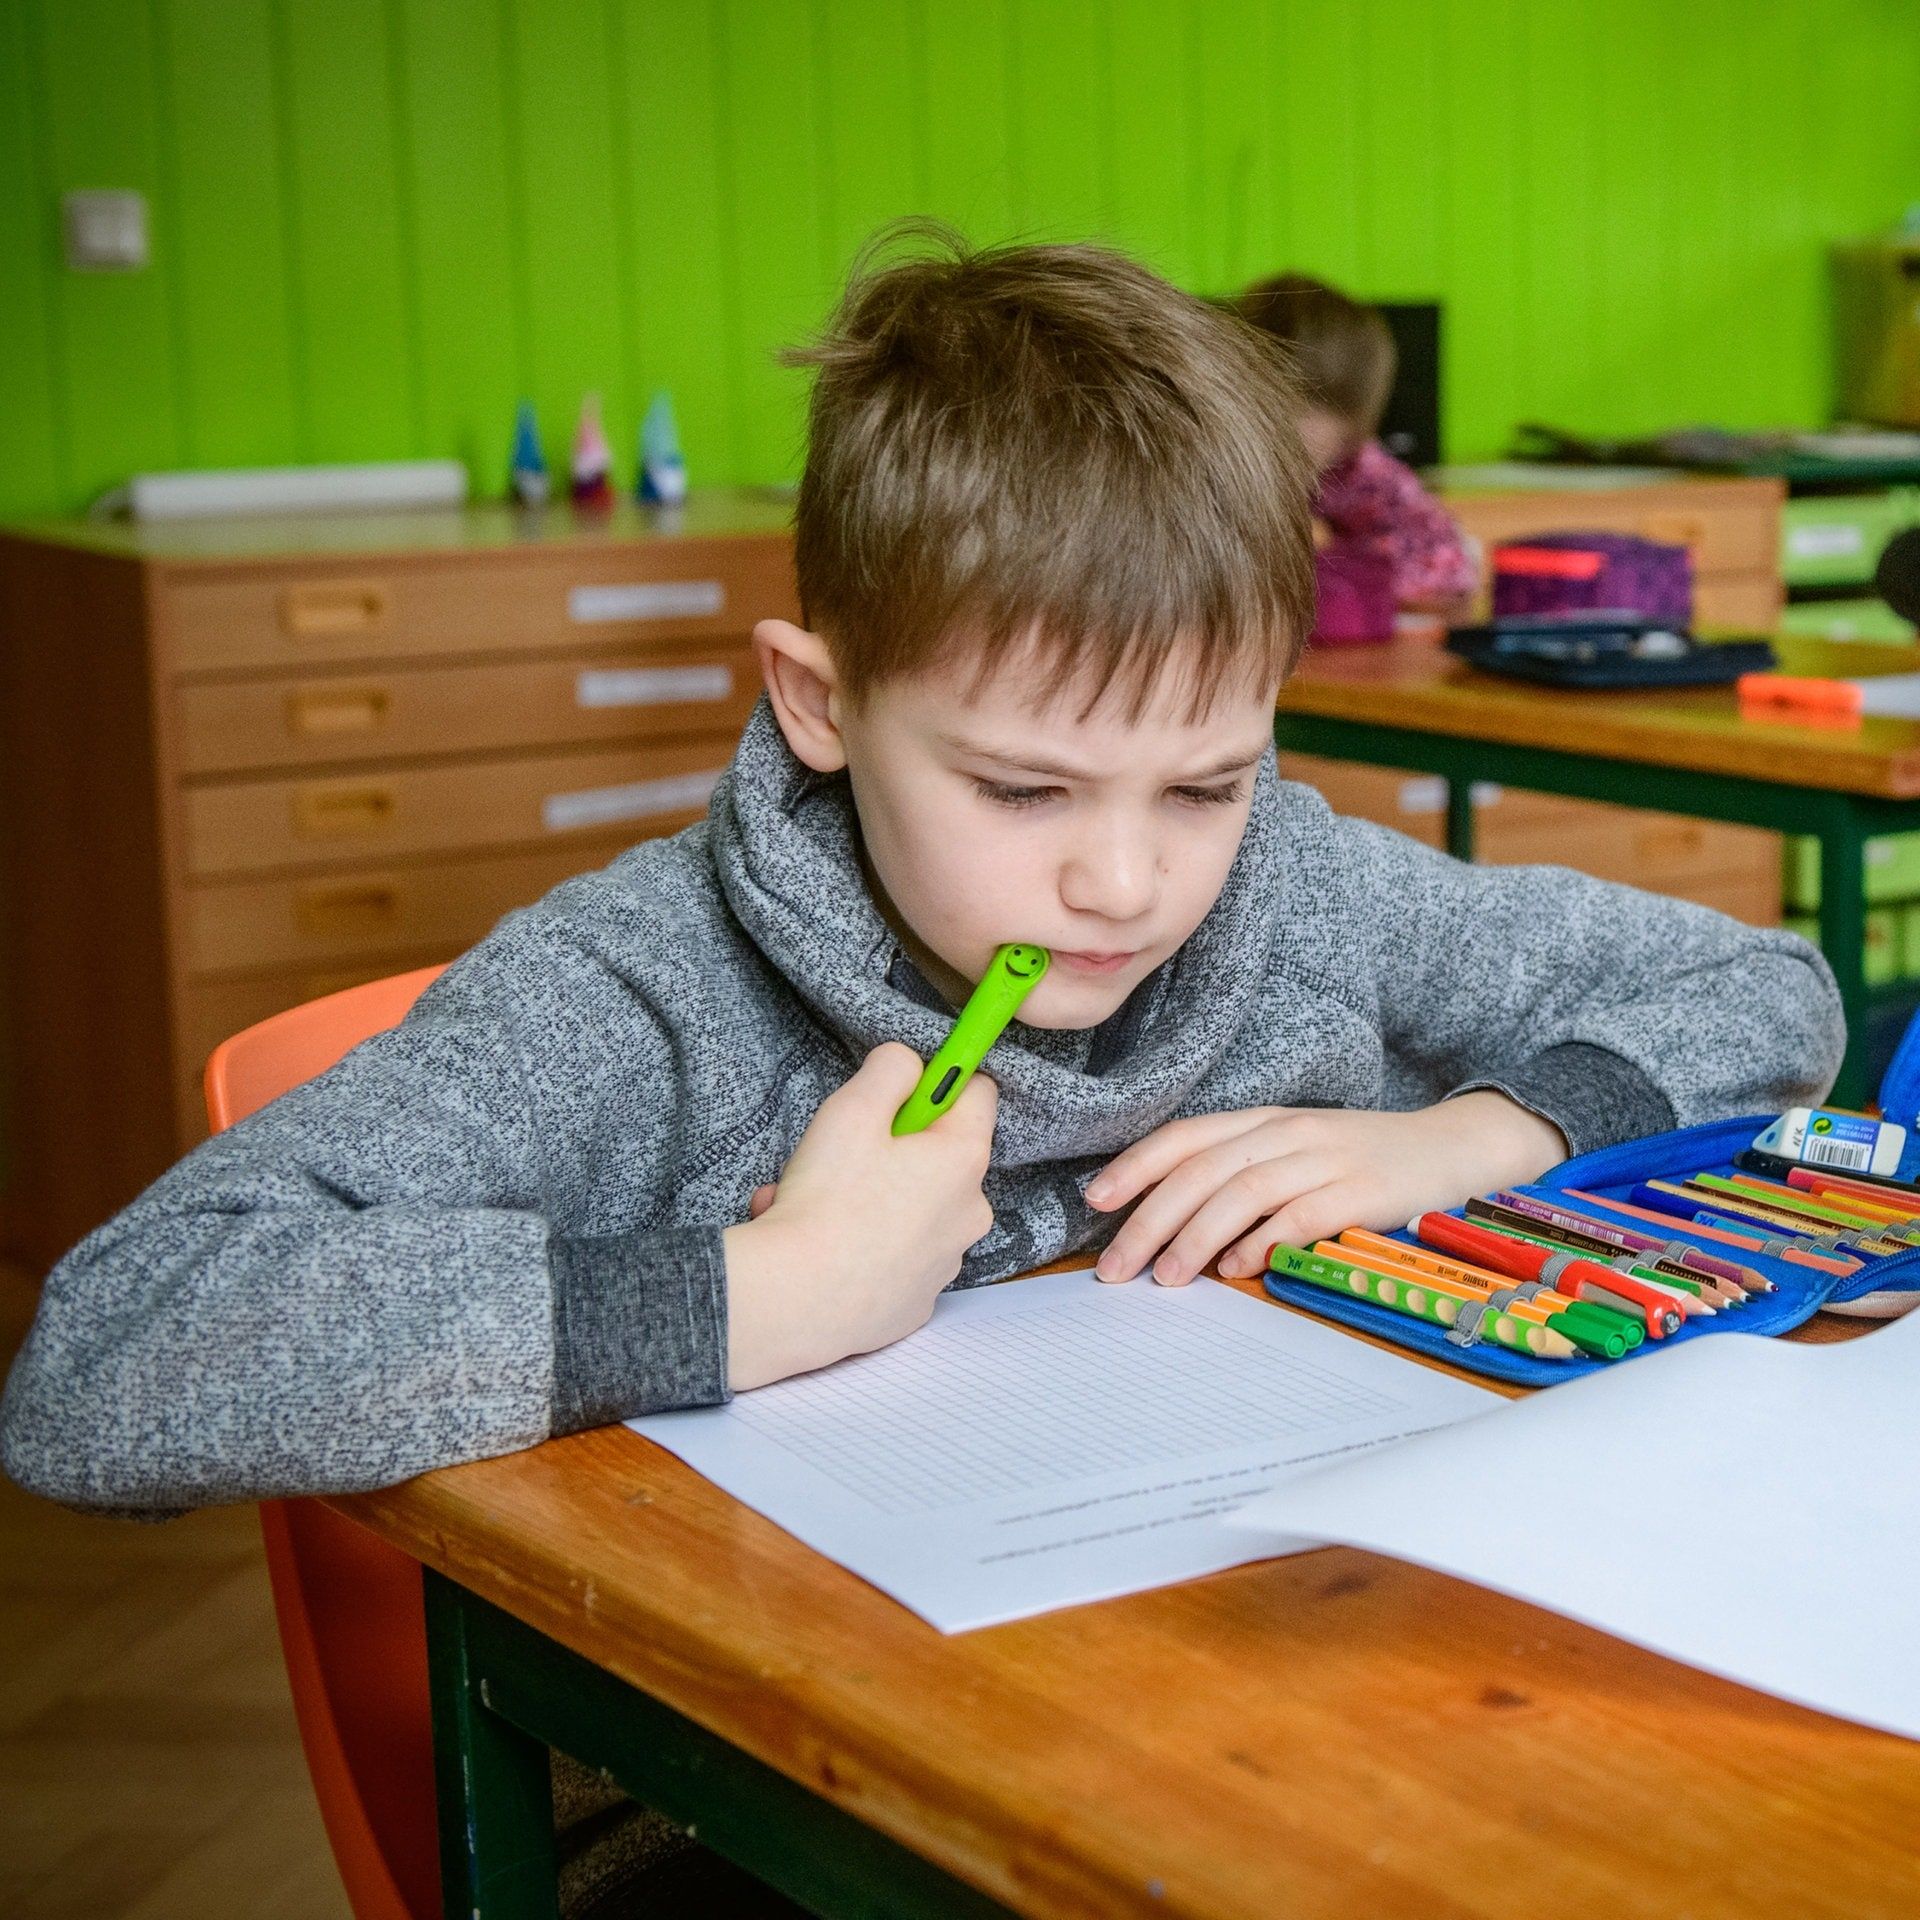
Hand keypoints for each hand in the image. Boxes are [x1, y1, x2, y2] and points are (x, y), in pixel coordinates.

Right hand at [722, 1044, 997, 1390]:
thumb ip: (890, 1069)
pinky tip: (820, 1247)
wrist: (797, 1301)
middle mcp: (969, 1212)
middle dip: (893, 1148)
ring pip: (911, 1208)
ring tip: (812, 1204)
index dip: (936, 1081)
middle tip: (840, 1155)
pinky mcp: (916, 1302)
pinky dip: (863, 1246)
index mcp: (963, 1159)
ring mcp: (945, 1262)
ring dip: (869, 1199)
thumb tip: (909, 1064)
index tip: (896, 1093)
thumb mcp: (853, 1108)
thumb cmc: (828, 1201)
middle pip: (940, 1155)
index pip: (978, 1092)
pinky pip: (895, 1256)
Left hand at [1084, 1093, 1565, 1286]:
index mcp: (1266, 1120)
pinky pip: (1302, 1213)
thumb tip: (1179, 1226)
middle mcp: (1289, 1132)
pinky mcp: (1364, 1191)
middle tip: (1116, 1267)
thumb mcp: (1298, 1154)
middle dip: (1150, 1219)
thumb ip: (1243, 1178)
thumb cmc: (1365, 1160)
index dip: (1137, 1165)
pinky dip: (1264, 1240)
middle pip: (1202, 1170)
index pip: (1187, 1136)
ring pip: (1243, 1191)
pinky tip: (1237, 1267)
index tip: (1096, 1201)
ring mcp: (1327, 1159)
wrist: (1457, 1147)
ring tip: (1166, 1277)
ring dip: (1195, 1236)